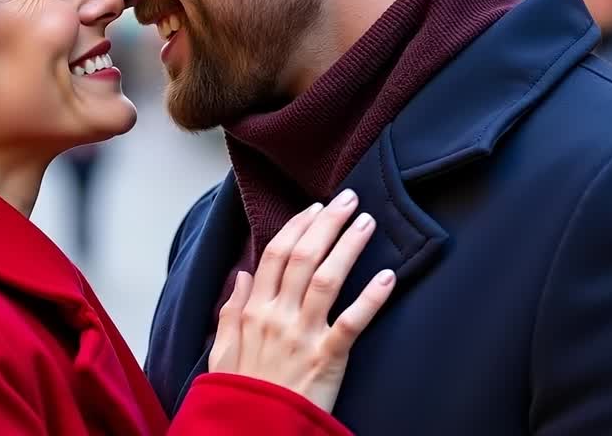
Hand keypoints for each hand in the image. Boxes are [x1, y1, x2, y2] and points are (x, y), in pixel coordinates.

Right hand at [208, 189, 395, 411]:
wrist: (252, 432)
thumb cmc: (240, 394)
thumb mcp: (223, 351)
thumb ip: (231, 310)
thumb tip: (242, 274)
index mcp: (252, 311)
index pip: (274, 255)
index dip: (296, 227)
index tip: (314, 209)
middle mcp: (277, 316)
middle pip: (302, 257)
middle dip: (327, 223)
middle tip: (348, 199)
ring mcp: (302, 336)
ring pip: (327, 279)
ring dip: (349, 246)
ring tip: (367, 223)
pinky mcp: (327, 358)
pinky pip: (352, 322)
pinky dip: (371, 298)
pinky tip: (388, 277)